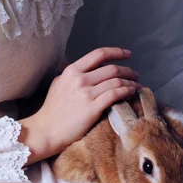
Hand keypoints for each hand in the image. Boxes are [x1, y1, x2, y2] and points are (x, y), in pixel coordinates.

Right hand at [19, 47, 140, 162]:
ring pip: (116, 81)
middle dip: (127, 70)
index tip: (128, 54)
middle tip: (135, 74)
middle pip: (111, 68)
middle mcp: (80, 78)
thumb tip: (85, 68)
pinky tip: (131, 92)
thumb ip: (72, 74)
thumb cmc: (52, 109)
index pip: (99, 54)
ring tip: (136, 85)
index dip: (116, 52)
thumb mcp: (58, 83)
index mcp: (72, 70)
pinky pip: (115, 95)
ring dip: (130, 82)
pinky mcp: (92, 108)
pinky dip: (126, 91)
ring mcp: (86, 93)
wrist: (46, 130)